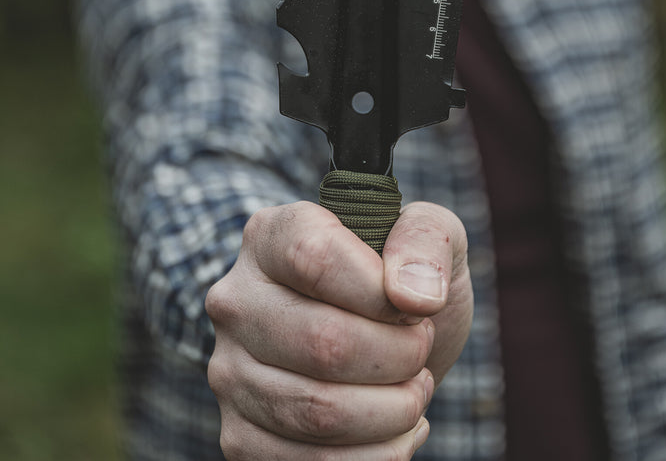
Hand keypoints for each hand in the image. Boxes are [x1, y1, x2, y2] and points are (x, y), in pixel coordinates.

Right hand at [206, 200, 472, 459]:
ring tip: (414, 387)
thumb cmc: (402, 278)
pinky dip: (377, 455)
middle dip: (398, 356)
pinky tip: (398, 426)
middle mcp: (236, 301)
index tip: (417, 307)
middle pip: (322, 342)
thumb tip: (415, 295)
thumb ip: (427, 240)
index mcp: (271, 236)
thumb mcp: (428, 234)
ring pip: (317, 410)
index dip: (379, 292)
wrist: (382, 338)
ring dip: (393, 409)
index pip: (315, 259)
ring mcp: (229, 371)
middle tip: (421, 348)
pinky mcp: (240, 435)